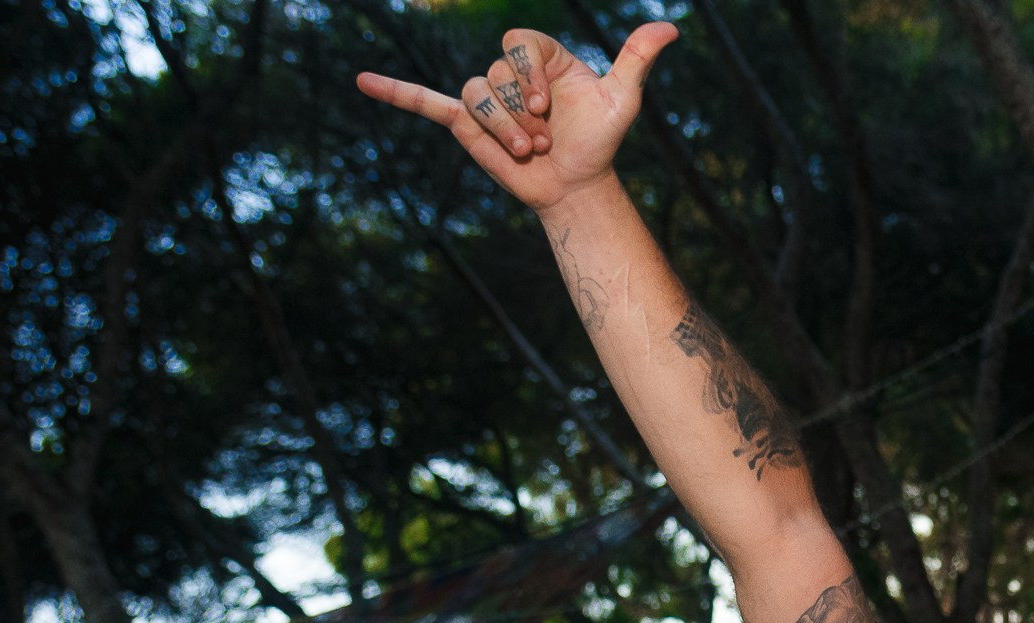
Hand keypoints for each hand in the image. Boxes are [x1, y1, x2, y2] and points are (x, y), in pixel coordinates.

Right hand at [355, 24, 677, 213]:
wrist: (577, 184)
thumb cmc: (600, 139)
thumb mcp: (623, 99)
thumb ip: (636, 59)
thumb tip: (670, 28)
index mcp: (538, 55)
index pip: (517, 44)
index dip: (531, 74)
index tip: (552, 106)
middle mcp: (508, 72)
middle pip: (496, 77)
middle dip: (522, 115)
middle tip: (546, 139)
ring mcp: (485, 98)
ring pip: (475, 98)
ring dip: (502, 131)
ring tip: (527, 152)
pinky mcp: (466, 125)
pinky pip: (425, 102)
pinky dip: (395, 91)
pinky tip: (362, 80)